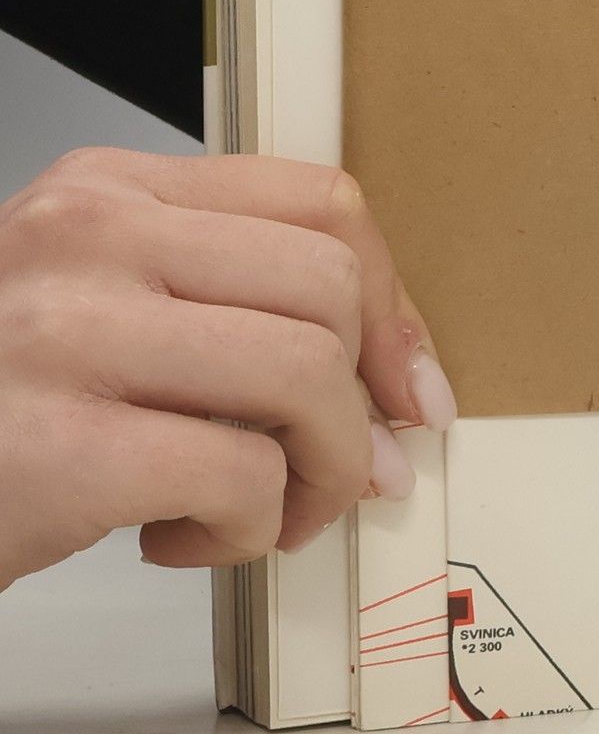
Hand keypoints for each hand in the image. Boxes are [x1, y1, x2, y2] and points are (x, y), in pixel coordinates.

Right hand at [0, 149, 454, 589]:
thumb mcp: (94, 311)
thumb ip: (221, 304)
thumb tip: (389, 377)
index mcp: (105, 193)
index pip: (321, 205)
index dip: (391, 306)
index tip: (403, 384)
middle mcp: (85, 239)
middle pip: (330, 292)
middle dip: (360, 405)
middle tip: (336, 470)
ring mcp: (66, 335)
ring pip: (308, 378)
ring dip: (316, 475)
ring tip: (256, 511)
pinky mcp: (60, 447)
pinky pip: (245, 477)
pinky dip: (246, 532)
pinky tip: (178, 539)